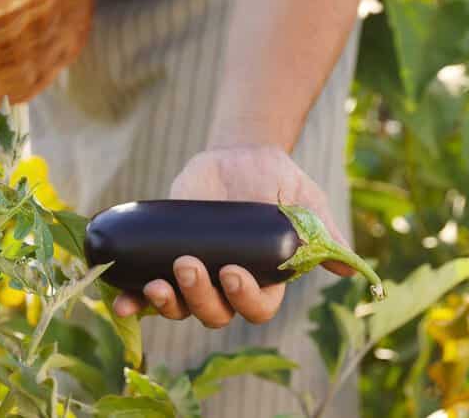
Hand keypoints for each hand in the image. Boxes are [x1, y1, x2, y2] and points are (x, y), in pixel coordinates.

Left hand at [112, 145, 353, 327]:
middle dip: (199, 297)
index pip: (255, 308)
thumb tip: (348, 269)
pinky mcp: (163, 259)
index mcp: (263, 281)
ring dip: (166, 304)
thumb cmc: (277, 180)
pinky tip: (119, 300)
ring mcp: (193, 275)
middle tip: (188, 265)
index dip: (243, 298)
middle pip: (214, 314)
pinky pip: (146, 291)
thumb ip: (324, 232)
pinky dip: (133, 301)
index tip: (230, 271)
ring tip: (156, 283)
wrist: (237, 154)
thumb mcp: (305, 201)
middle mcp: (227, 286)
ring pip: (180, 309)